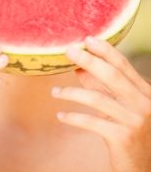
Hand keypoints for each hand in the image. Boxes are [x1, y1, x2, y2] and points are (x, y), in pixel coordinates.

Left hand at [52, 37, 150, 171]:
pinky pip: (92, 122)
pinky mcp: (123, 138)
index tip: (88, 39)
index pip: (123, 65)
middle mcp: (143, 103)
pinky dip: (74, 117)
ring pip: (98, 98)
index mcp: (144, 91)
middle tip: (69, 51)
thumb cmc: (128, 129)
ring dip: (72, 92)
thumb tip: (79, 66)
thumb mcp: (119, 105)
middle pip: (112, 76)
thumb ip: (101, 86)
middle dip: (89, 60)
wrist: (142, 166)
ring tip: (55, 92)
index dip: (105, 50)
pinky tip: (60, 115)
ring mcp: (135, 120)